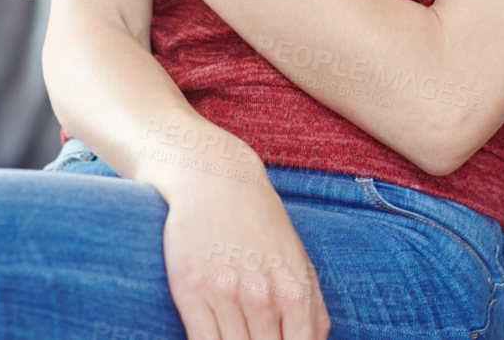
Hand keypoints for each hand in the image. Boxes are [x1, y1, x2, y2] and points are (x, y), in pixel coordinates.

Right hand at [158, 170, 330, 339]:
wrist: (216, 180)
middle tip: (257, 338)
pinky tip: (215, 339)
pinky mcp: (191, 291)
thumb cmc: (261, 224)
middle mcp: (263, 297)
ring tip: (238, 336)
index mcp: (297, 293)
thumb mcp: (298, 262)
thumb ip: (312, 309)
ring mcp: (226, 294)